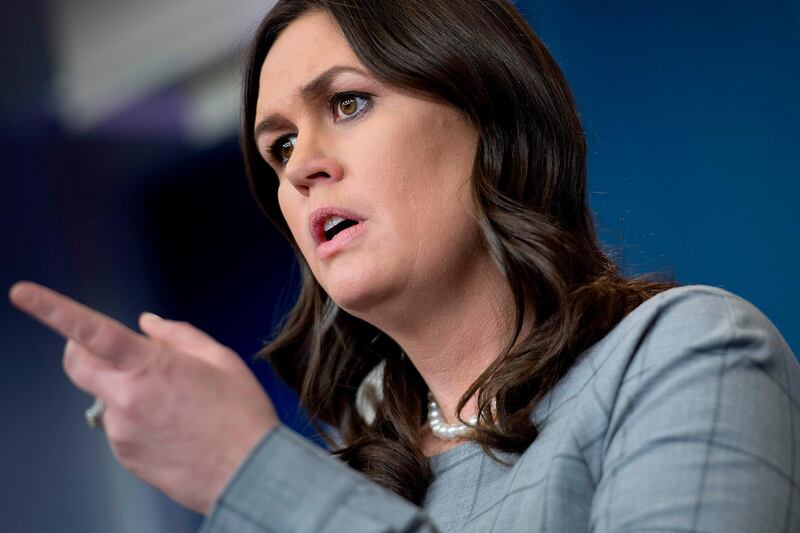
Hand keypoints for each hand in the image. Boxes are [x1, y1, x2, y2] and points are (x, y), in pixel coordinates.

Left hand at [9, 281, 277, 514]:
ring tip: (175, 406)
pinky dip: (136, 419)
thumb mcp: (221, 359)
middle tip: (115, 350)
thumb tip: (147, 323)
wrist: (249, 473)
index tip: (22, 293)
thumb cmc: (241, 414)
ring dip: (125, 390)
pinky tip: (172, 428)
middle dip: (84, 349)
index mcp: (150, 366)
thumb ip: (178, 335)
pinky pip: (119, 427)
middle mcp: (126, 398)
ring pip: (105, 396)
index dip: (53, 309)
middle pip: (77, 364)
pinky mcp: (124, 456)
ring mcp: (121, 430)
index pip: (91, 331)